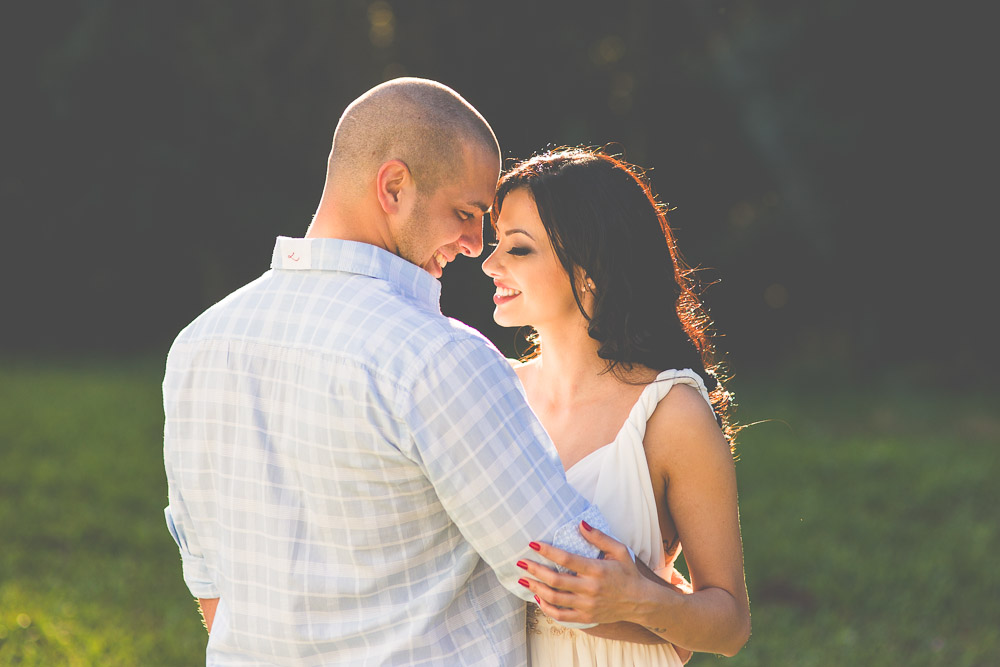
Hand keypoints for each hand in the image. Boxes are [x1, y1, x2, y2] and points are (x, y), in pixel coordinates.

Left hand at [518, 521, 672, 625]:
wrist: (640, 602)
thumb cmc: (628, 572)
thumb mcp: (619, 550)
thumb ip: (599, 537)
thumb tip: (580, 523)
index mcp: (597, 570)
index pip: (567, 559)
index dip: (548, 551)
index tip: (533, 544)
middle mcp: (590, 589)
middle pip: (555, 580)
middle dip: (535, 570)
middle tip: (521, 562)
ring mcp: (587, 605)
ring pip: (555, 598)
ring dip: (536, 588)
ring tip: (523, 580)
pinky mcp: (586, 617)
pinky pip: (561, 615)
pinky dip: (546, 608)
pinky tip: (538, 598)